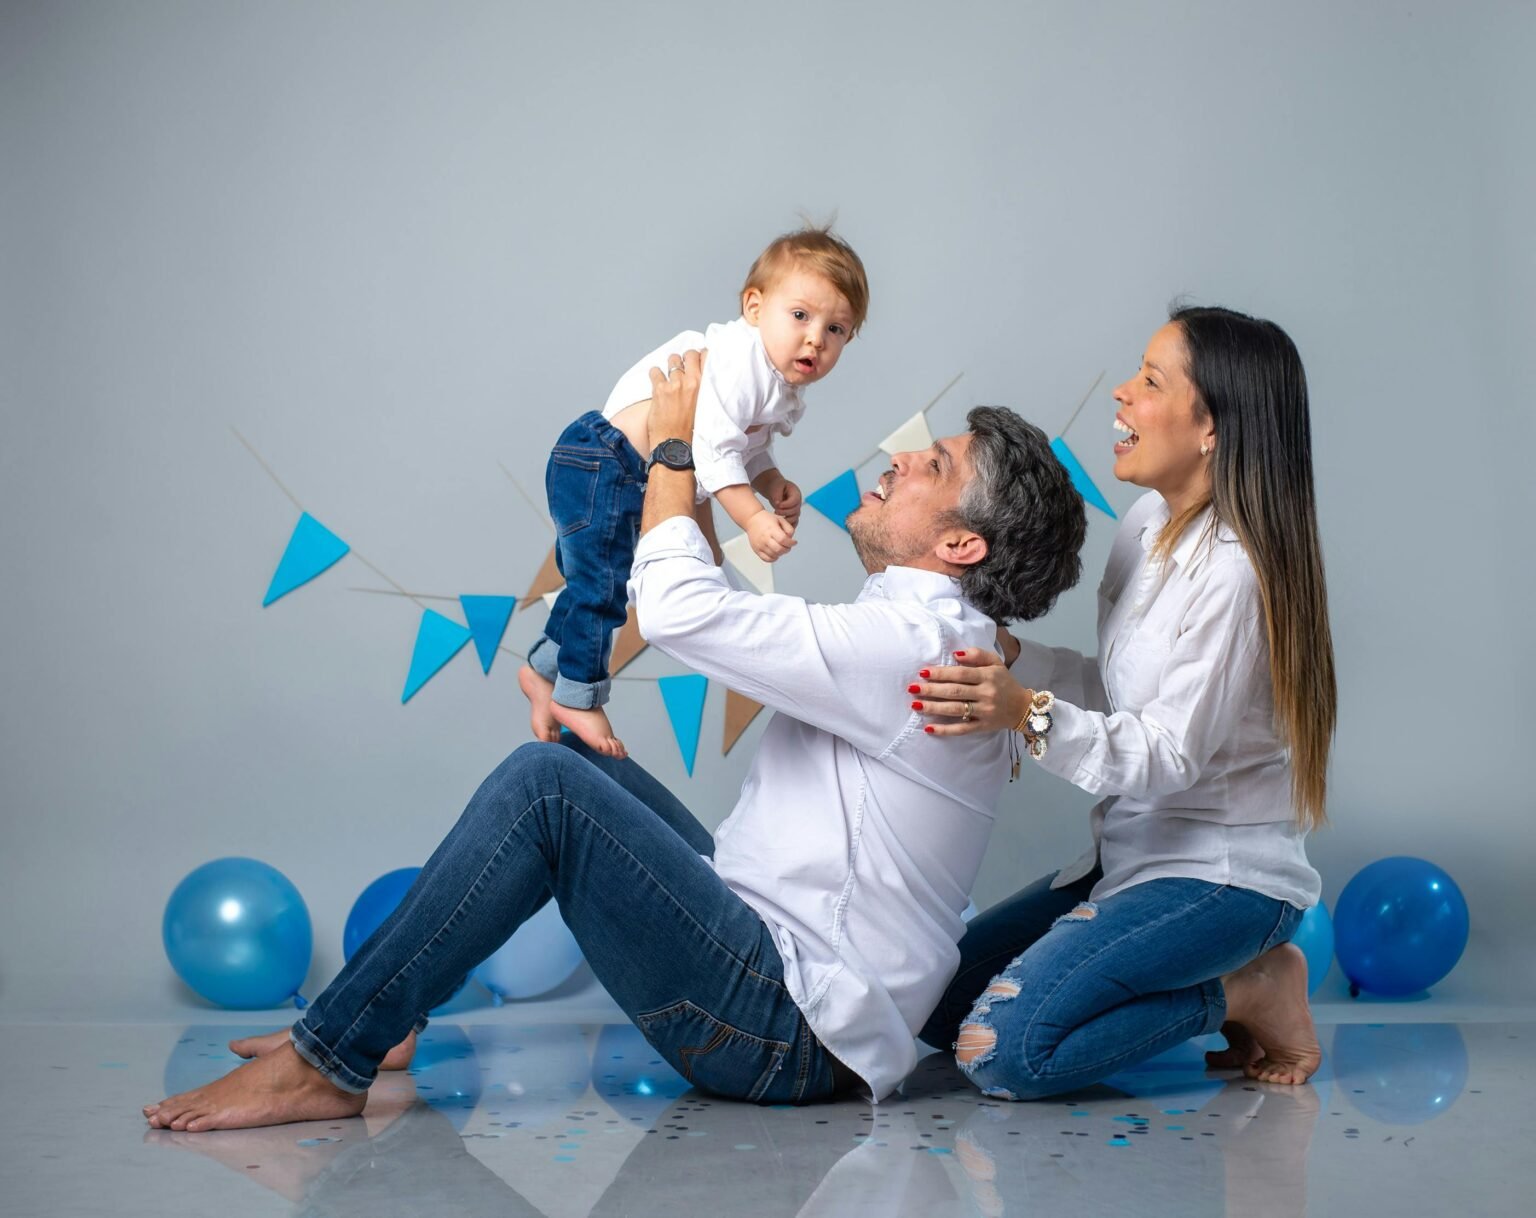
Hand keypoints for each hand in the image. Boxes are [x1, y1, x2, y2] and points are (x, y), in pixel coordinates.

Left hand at [646, 348, 705, 442]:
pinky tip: (658, 383)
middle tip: (684, 367)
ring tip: (671, 375)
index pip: (706, 356)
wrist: (676, 446)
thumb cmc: (693, 432)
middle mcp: (691, 381)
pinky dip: (655, 375)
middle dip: (686, 358)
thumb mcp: (708, 409)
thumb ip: (706, 392)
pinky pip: (655, 371)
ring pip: (672, 360)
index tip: (699, 361)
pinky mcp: (659, 389)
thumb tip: (703, 383)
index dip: (701, 356)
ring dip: (671, 365)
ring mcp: (674, 384)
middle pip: (689, 354)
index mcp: (706, 385)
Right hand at [746, 509, 796, 562]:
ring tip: (781, 547)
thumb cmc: (766, 519)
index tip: (794, 542)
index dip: (791, 543)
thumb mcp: (780, 519)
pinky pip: (767, 559)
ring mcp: (760, 545)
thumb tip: (791, 539)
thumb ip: (789, 529)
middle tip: (788, 545)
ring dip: (781, 553)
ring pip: (774, 555)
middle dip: (787, 549)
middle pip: (779, 549)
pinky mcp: (756, 550)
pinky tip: (775, 553)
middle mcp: (765, 538)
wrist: (752, 520)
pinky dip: (773, 558)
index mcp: (771, 529)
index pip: (783, 540)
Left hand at [768, 478, 802, 525]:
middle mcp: (798, 502)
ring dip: (786, 520)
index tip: (777, 505)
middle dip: (785, 512)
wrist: (775, 490)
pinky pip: (793, 523)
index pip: (795, 501)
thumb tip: (778, 505)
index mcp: (796, 493)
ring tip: (777, 518)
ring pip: (795, 518)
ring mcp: (796, 510)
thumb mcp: (776, 488)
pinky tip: (781, 527)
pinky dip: (788, 526)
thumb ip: (777, 496)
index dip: (786, 504)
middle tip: (775, 512)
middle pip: (795, 510)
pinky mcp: (792, 515)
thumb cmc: (776, 487)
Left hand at [908, 648, 1029, 736]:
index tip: (923, 672)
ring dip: (934, 708)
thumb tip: (955, 654)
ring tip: (915, 705)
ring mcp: (984, 712)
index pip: (961, 674)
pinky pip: (962, 729)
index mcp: (989, 676)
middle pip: (955, 692)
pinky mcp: (983, 726)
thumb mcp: (996, 663)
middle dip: (932, 690)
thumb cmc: (1004, 682)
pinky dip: (945, 730)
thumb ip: (977, 654)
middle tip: (912, 688)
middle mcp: (986, 693)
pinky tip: (928, 728)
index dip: (941, 673)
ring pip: (955, 710)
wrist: (1023, 708)